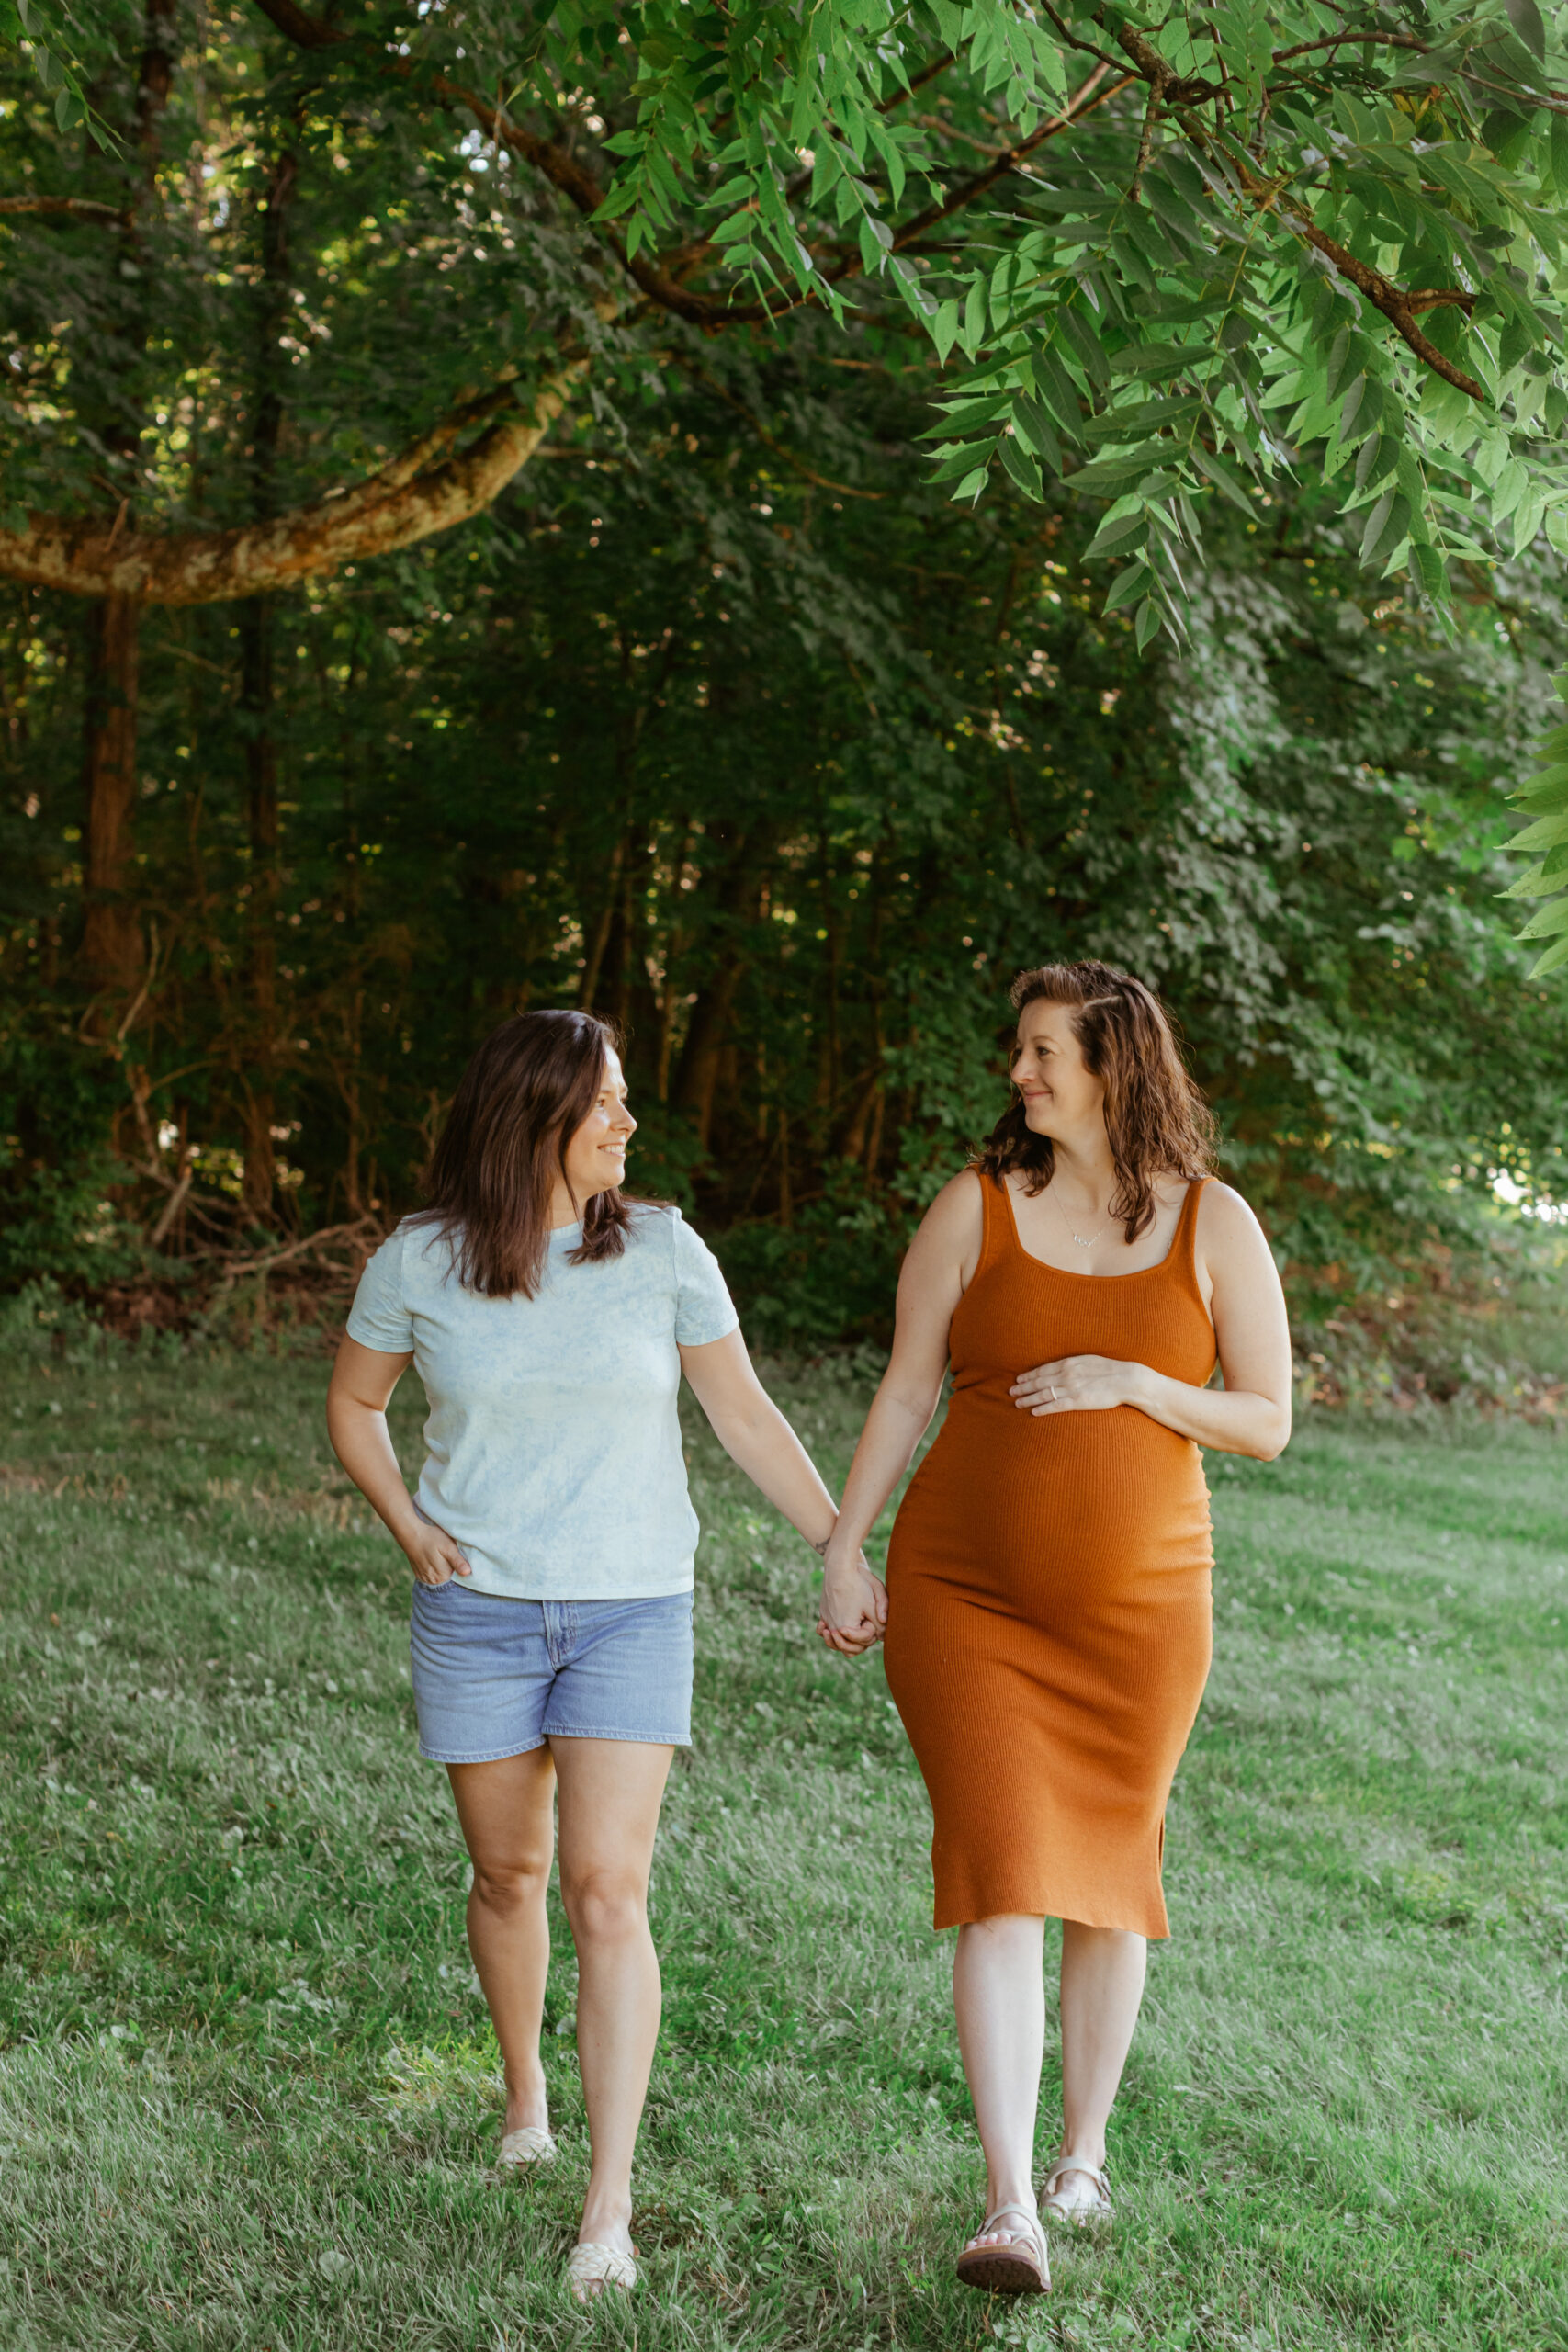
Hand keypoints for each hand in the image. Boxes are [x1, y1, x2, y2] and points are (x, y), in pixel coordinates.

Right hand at [401, 1514, 472, 1586]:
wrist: (412, 1534)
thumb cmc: (432, 1538)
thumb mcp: (448, 1547)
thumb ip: (458, 1561)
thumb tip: (468, 1573)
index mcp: (442, 1576)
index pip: (458, 1579)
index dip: (462, 1569)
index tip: (461, 1559)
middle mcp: (433, 1581)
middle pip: (449, 1579)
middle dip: (453, 1569)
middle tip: (451, 1555)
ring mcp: (425, 1579)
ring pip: (441, 1577)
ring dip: (444, 1569)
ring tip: (441, 1556)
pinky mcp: (420, 1575)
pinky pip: (432, 1575)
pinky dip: (436, 1569)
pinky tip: (435, 1559)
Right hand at [816, 1539, 887, 1656]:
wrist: (840, 1565)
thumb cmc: (859, 1583)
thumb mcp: (874, 1603)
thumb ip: (880, 1623)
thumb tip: (883, 1637)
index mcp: (846, 1627)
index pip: (862, 1642)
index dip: (870, 1633)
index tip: (870, 1620)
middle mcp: (833, 1626)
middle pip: (847, 1648)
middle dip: (858, 1643)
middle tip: (866, 1630)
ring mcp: (826, 1619)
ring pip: (835, 1641)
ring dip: (844, 1642)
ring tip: (852, 1636)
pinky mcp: (824, 1612)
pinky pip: (826, 1628)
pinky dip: (831, 1632)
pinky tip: (836, 1629)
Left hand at [1009, 1355, 1148, 1415]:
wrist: (1126, 1379)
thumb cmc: (1110, 1369)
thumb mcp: (1088, 1360)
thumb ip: (1073, 1364)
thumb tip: (1062, 1366)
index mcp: (1069, 1363)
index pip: (1043, 1370)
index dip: (1028, 1375)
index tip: (1018, 1379)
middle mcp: (1066, 1374)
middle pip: (1039, 1381)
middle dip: (1023, 1387)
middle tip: (1011, 1392)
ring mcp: (1071, 1388)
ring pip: (1043, 1394)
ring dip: (1028, 1398)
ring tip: (1017, 1402)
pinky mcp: (1078, 1401)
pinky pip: (1056, 1406)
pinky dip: (1042, 1409)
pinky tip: (1034, 1412)